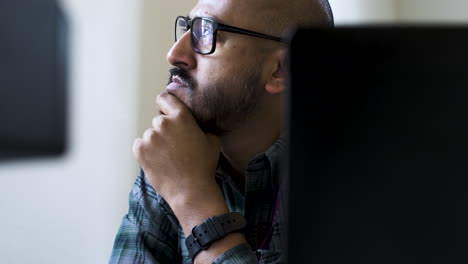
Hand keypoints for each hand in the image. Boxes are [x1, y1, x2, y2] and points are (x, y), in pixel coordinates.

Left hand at [133, 92, 226, 222]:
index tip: (166, 111)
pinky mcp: (139, 150)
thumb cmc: (203, 166)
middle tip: (174, 146)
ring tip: (168, 158)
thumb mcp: (212, 140)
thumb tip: (196, 124)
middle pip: (158, 120)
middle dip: (165, 130)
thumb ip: (201, 126)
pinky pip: (140, 145)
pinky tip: (159, 161)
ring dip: (156, 142)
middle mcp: (163, 123)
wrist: (190, 190)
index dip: (166, 105)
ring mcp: (150, 137)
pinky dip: (146, 152)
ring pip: (150, 134)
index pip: (164, 98)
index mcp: (181, 117)